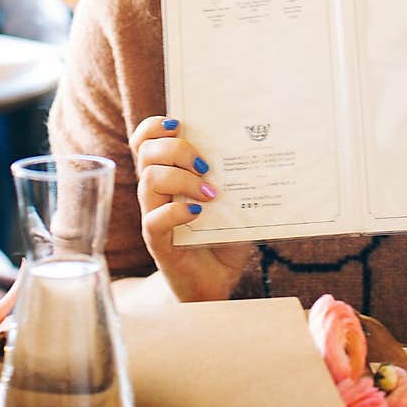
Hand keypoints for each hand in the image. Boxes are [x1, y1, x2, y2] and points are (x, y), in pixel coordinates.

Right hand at [130, 116, 250, 301]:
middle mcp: (156, 191)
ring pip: (149, 180)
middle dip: (176, 149)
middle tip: (204, 164)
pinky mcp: (158, 242)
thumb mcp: (233, 199)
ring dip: (183, 179)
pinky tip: (198, 212)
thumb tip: (262, 144)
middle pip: (146, 152)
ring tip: (210, 192)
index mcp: (168, 173)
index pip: (145, 139)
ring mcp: (154, 215)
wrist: (216, 281)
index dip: (155, 126)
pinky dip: (176, 210)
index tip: (179, 125)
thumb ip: (236, 176)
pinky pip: (154, 219)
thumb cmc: (223, 235)